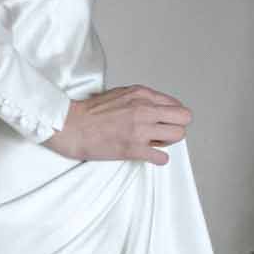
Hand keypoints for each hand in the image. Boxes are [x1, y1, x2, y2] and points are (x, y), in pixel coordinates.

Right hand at [44, 86, 191, 163]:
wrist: (69, 125)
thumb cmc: (90, 112)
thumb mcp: (121, 94)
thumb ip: (142, 99)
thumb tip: (159, 108)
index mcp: (142, 94)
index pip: (177, 105)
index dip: (172, 117)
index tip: (163, 123)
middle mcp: (145, 109)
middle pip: (184, 119)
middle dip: (176, 128)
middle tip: (162, 134)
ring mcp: (140, 129)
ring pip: (178, 136)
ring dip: (168, 143)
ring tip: (153, 144)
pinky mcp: (133, 149)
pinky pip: (162, 158)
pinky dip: (158, 159)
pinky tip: (147, 155)